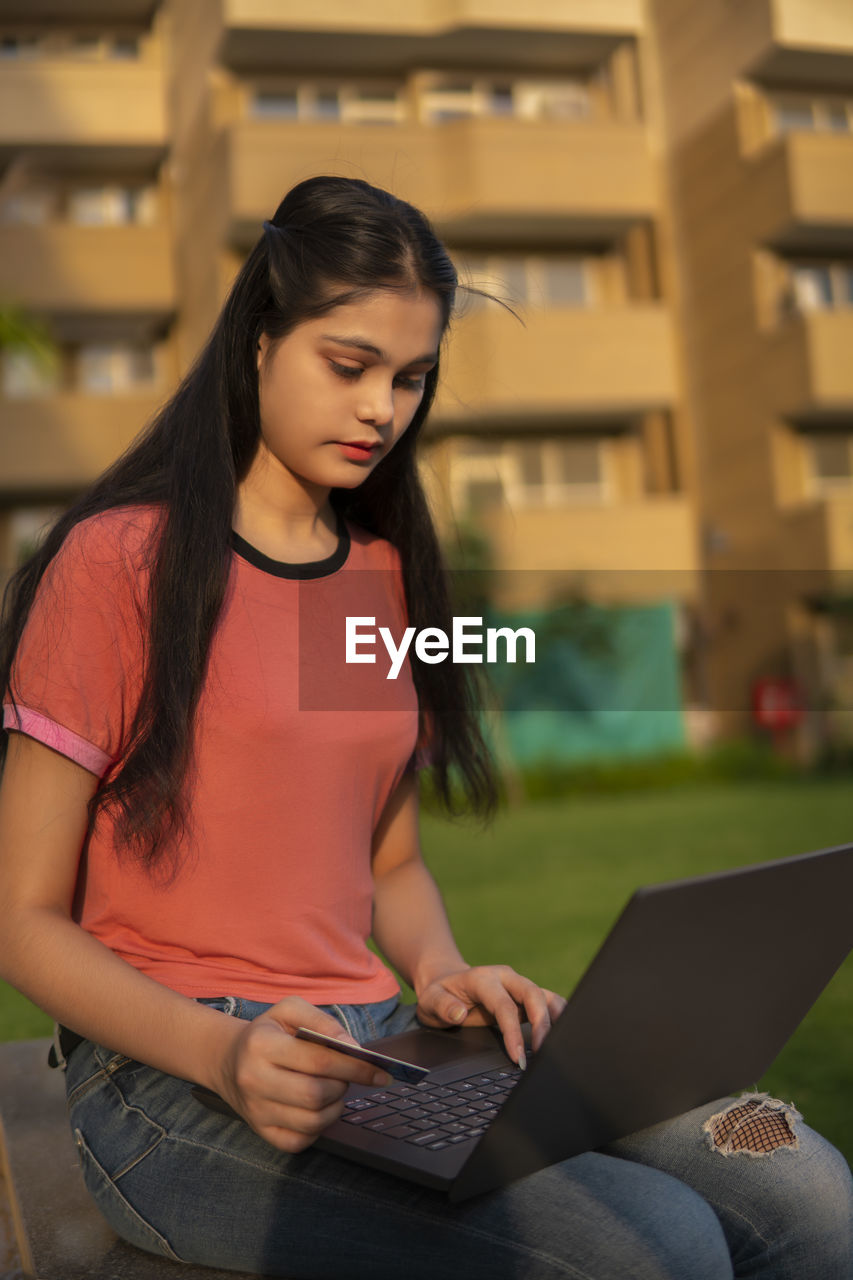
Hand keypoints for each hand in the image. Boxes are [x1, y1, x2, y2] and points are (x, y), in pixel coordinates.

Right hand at [210, 997, 391, 1152]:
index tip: (379, 1070)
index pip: (319, 1061)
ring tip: (335, 1090)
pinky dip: (319, 1127)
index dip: (355, 1066)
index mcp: (262, 1044)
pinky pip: (300, 1141)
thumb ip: (324, 1022)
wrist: (229, 1059)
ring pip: (311, 1121)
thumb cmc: (268, 1032)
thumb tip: (352, 1047)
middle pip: (316, 1094)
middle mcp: (254, 1080)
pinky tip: (320, 1108)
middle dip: (344, 1086)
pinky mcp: (261, 1132)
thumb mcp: (290, 1010)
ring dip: (335, 1107)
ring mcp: (256, 1111)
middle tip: (348, 1076)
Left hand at [415, 966, 565, 1068]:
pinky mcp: (526, 994)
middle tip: (543, 1053)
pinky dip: (560, 1016)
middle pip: (533, 994)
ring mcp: (518, 984)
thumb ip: (442, 1006)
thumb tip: (460, 1013)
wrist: (446, 980)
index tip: (517, 1057)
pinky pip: (549, 1002)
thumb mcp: (430, 1000)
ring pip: (546, 996)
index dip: (513, 1032)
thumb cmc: (439, 994)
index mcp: (482, 979)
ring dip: (557, 1019)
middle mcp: (505, 977)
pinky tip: (564, 1036)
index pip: (504, 1005)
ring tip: (561, 1045)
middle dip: (542, 1024)